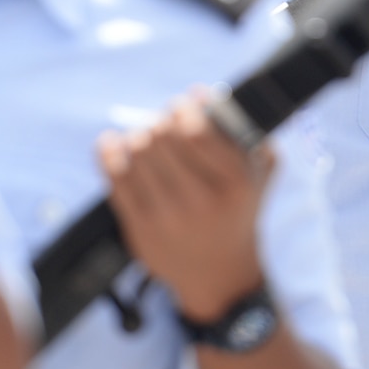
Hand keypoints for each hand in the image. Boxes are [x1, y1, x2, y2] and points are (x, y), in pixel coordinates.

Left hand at [97, 94, 271, 323]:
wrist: (220, 276)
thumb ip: (243, 129)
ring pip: (136, 151)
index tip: (180, 105)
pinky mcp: (140, 229)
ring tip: (145, 140)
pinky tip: (113, 144)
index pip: (195, 130)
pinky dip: (109, 151)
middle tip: (162, 125)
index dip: (182, 108)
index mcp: (235, 183)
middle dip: (159, 122)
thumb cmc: (239, 211)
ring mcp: (168, 217)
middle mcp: (202, 200)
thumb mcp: (259, 173)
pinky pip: (114, 176)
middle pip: (160, 136)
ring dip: (138, 137)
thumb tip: (200, 92)